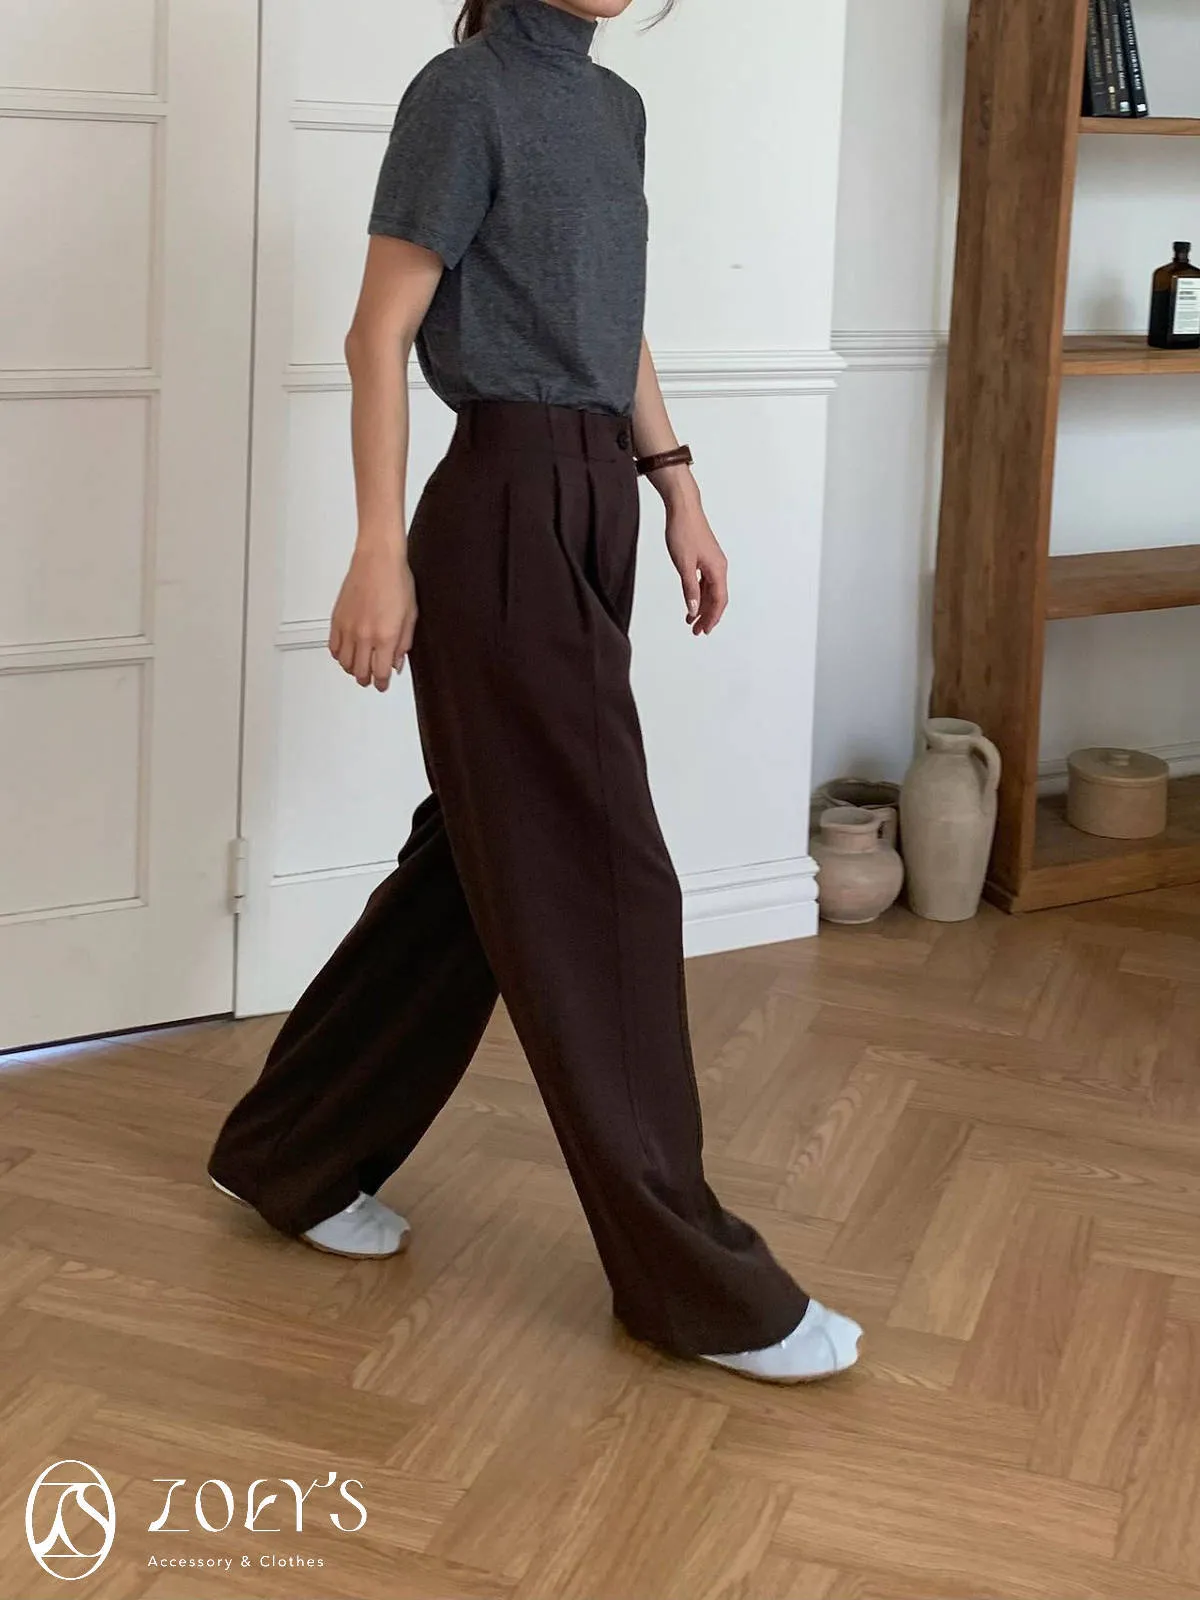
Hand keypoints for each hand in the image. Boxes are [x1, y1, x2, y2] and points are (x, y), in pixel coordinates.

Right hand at [329, 544, 417, 690]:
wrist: (377, 559)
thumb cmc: (396, 581)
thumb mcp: (410, 616)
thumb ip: (403, 644)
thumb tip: (396, 663)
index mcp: (385, 637)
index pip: (380, 673)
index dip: (382, 684)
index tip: (383, 685)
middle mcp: (364, 636)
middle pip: (360, 672)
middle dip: (367, 680)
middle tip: (371, 679)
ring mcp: (348, 628)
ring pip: (345, 663)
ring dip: (353, 669)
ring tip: (360, 667)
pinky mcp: (337, 619)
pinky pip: (333, 647)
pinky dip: (339, 655)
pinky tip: (346, 653)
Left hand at [665, 501, 728, 635]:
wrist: (683, 508)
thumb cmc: (683, 531)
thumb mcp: (684, 565)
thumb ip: (690, 589)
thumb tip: (695, 610)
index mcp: (717, 569)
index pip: (719, 600)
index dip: (712, 618)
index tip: (703, 631)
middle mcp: (719, 566)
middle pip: (717, 598)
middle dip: (708, 616)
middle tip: (696, 631)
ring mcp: (713, 561)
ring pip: (711, 590)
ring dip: (703, 606)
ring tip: (691, 620)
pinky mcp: (705, 556)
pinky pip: (706, 581)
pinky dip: (700, 593)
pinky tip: (692, 599)